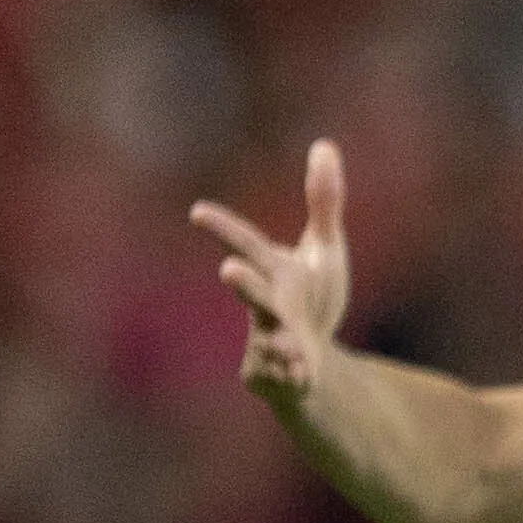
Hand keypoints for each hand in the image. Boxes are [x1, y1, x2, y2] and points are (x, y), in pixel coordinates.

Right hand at [193, 140, 352, 405]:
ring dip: (276, 342)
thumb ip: (323, 202)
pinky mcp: (276, 375)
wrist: (309, 360)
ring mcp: (267, 341)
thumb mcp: (324, 248)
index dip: (224, 229)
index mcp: (275, 270)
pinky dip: (294, 375)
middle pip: (255, 293)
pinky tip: (304, 378)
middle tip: (228, 269)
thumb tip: (324, 145)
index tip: (197, 212)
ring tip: (286, 346)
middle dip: (245, 283)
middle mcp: (267, 304)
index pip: (248, 244)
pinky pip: (285, 376)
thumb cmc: (312, 296)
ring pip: (269, 340)